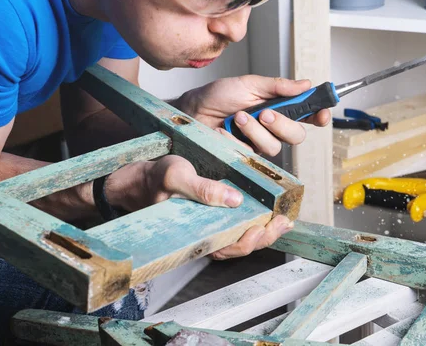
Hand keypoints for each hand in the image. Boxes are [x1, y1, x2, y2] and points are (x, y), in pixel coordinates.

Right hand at [105, 155, 292, 258]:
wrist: (141, 179)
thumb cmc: (156, 180)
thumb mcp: (177, 177)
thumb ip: (203, 189)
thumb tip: (234, 200)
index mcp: (196, 234)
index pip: (228, 248)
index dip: (249, 242)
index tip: (263, 227)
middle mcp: (206, 235)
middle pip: (240, 245)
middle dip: (265, 236)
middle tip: (283, 222)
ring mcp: (211, 226)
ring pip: (242, 236)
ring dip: (265, 229)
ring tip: (283, 218)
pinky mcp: (215, 215)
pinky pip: (239, 223)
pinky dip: (257, 218)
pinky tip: (271, 209)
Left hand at [177, 75, 330, 155]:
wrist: (192, 111)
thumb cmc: (219, 96)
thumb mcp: (249, 84)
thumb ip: (278, 86)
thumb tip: (306, 83)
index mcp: (280, 106)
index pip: (308, 114)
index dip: (319, 115)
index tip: (322, 115)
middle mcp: (273, 127)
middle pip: (297, 135)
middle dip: (283, 125)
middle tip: (265, 114)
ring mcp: (260, 143)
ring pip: (275, 147)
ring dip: (256, 132)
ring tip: (237, 118)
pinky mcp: (246, 155)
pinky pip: (252, 154)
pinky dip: (238, 140)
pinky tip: (225, 131)